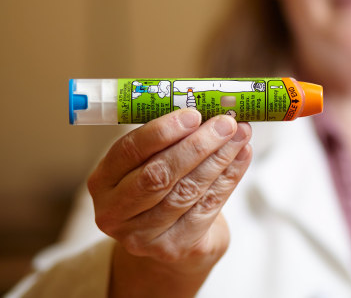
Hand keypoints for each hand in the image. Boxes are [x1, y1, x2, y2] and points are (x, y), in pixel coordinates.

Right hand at [87, 109, 252, 296]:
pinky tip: (242, 155)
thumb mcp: (152, 162)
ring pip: (187, 190)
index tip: (193, 114)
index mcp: (103, 181)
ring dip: (219, 158)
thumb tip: (211, 108)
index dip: (162, 131)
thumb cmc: (163, 187)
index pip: (128, 151)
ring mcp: (143, 235)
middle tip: (225, 123)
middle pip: (159, 175)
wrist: (172, 239)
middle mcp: (116, 212)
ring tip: (240, 134)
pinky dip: (229, 176)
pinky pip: (208, 206)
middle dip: (196, 145)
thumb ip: (172, 138)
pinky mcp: (175, 246)